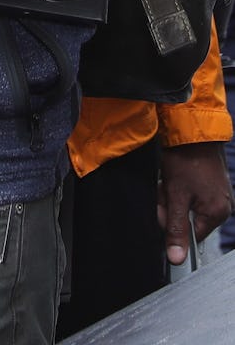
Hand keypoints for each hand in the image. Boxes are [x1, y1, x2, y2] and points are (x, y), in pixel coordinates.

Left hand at [158, 141, 234, 264]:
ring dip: (173, 195)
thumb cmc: (185, 159)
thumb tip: (177, 260)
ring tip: (171, 179)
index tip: (165, 206)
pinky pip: (191, 194)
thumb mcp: (175, 196)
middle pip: (188, 221)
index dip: (172, 224)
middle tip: (166, 188)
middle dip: (171, 207)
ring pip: (186, 206)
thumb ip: (176, 229)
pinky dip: (179, 187)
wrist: (191, 128)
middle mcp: (222, 205)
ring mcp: (218, 193)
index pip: (191, 236)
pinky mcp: (211, 182)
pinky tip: (176, 175)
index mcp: (217, 213)